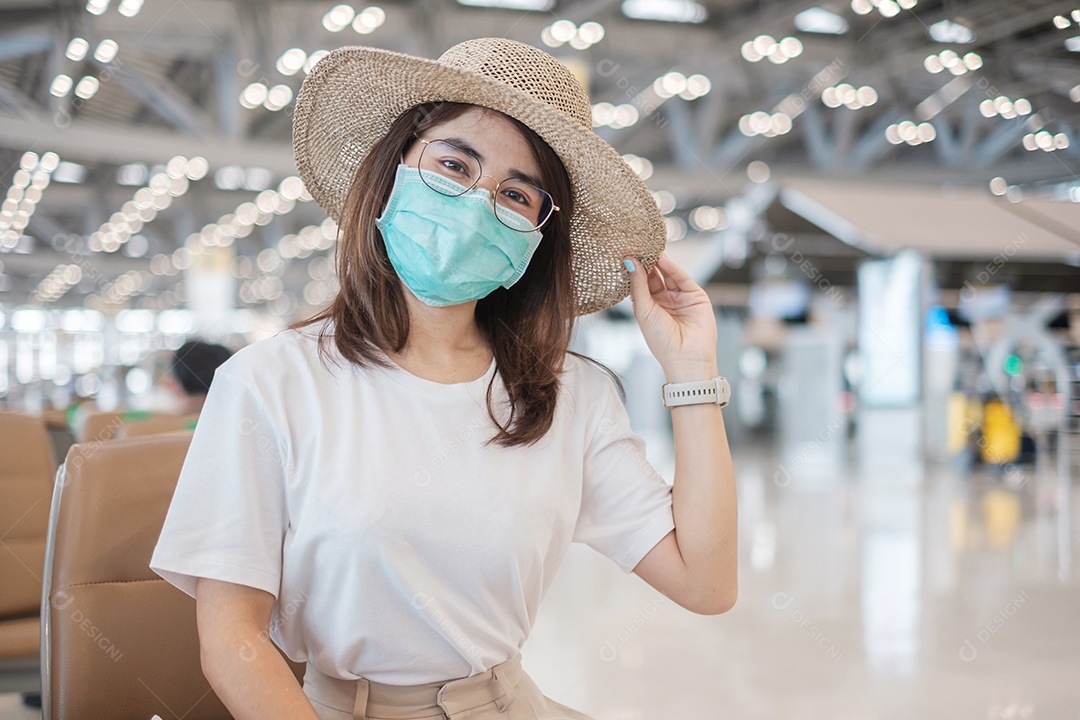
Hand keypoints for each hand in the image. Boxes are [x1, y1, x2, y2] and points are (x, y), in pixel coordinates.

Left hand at [625, 253, 717, 381]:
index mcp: (648, 307)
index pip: (639, 283)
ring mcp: (679, 298)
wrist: (686, 358)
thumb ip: (638, 285)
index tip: (624, 253)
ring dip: (658, 262)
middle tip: (636, 246)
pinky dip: (673, 268)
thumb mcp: (644, 310)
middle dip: (646, 262)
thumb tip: (629, 261)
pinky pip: (682, 278)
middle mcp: (663, 301)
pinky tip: (662, 259)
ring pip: (667, 274)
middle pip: (653, 276)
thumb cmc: (661, 341)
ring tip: (648, 248)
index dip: (633, 269)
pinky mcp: (695, 295)